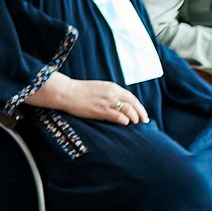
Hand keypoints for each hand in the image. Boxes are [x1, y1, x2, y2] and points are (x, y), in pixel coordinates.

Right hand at [30, 73, 147, 123]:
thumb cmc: (80, 91)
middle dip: (141, 113)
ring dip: (134, 117)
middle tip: (144, 120)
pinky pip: (118, 117)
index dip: (139, 106)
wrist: (67, 92)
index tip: (143, 113)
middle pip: (133, 104)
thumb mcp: (99, 87)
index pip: (132, 97)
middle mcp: (112, 93)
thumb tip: (119, 102)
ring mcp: (107, 102)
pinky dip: (124, 120)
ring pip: (128, 110)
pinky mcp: (101, 110)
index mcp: (112, 87)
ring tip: (135, 123)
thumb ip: (110, 94)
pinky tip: (125, 123)